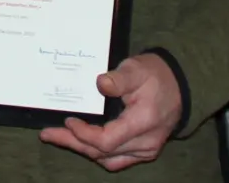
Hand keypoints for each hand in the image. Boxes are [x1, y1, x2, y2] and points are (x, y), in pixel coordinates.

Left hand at [40, 52, 182, 170]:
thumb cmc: (156, 75)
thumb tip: (100, 84)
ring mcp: (146, 150)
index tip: (68, 120)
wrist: (180, 85)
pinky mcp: (144, 151)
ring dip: (83, 149)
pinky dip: (98, 153)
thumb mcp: (137, 69)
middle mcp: (146, 142)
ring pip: (108, 160)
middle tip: (49, 134)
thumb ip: (119, 78)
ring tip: (59, 137)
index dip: (84, 134)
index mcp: (144, 122)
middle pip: (103, 153)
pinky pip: (117, 160)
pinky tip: (82, 143)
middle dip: (73, 143)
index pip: (107, 140)